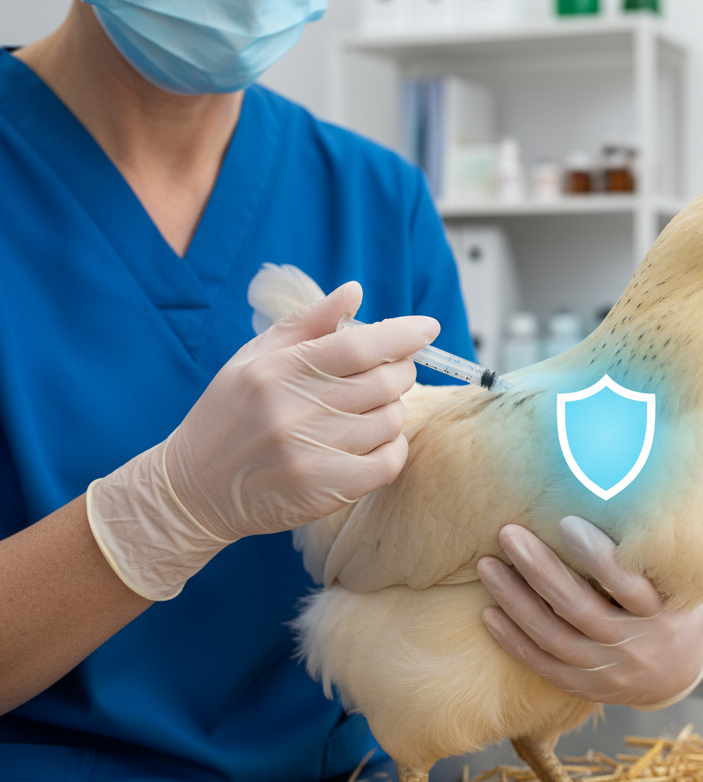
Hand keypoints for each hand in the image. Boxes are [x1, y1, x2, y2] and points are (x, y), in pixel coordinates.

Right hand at [87, 281, 437, 600]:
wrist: (195, 489)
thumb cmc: (230, 414)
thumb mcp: (255, 357)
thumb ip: (309, 323)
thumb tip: (355, 291)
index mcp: (278, 370)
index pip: (359, 344)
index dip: (402, 334)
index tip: (428, 327)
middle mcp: (294, 411)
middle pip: (384, 381)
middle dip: (399, 372)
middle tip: (389, 373)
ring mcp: (311, 453)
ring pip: (390, 420)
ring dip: (391, 411)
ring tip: (368, 410)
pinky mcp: (325, 490)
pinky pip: (389, 462)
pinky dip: (393, 448)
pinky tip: (373, 442)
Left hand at [477, 517, 702, 709]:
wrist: (676, 673)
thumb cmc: (675, 603)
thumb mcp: (685, 574)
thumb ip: (665, 538)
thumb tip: (651, 475)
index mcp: (662, 612)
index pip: (627, 585)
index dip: (597, 556)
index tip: (566, 522)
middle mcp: (634, 644)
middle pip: (578, 608)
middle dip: (540, 570)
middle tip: (508, 533)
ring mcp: (608, 670)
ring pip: (553, 637)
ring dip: (515, 601)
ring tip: (487, 565)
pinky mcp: (584, 686)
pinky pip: (542, 665)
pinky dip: (513, 641)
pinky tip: (487, 613)